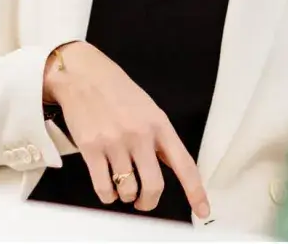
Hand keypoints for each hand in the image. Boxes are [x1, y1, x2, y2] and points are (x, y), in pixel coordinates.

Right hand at [43, 41, 208, 216]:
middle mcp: (141, 135)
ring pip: (127, 190)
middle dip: (148, 202)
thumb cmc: (119, 93)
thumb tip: (172, 167)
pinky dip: (107, 195)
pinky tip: (108, 187)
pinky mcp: (91, 149)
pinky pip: (104, 188)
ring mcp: (116, 143)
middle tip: (143, 202)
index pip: (184, 164)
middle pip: (154, 186)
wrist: (84, 77)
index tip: (203, 210)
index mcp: (160, 125)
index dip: (196, 191)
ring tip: (122, 185)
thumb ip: (160, 138)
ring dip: (126, 195)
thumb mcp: (149, 110)